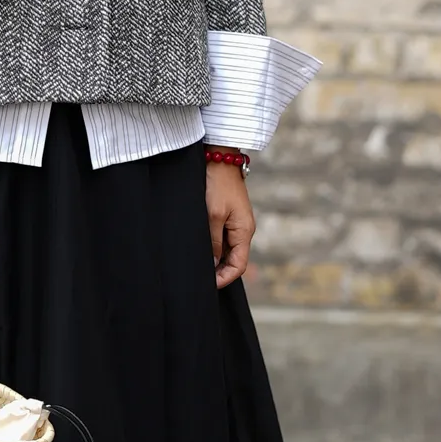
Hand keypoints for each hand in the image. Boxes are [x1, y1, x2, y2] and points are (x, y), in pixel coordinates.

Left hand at [206, 159, 254, 288]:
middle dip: (218, 272)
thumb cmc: (216, 184)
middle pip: (234, 260)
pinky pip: (222, 238)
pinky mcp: (228, 215)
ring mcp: (236, 222)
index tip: (206, 285)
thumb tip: (213, 264)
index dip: (224, 279)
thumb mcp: (212, 215)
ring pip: (227, 250)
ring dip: (214, 259)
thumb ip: (213, 242)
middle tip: (198, 278)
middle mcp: (243, 229)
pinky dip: (213, 247)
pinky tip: (199, 248)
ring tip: (196, 264)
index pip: (238, 265)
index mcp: (244, 231)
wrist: (218, 156)